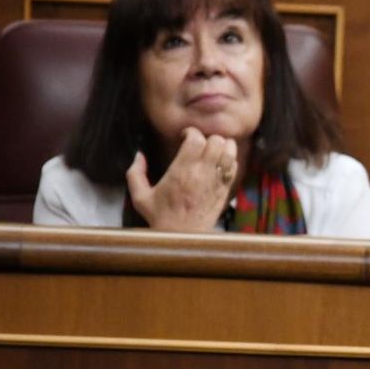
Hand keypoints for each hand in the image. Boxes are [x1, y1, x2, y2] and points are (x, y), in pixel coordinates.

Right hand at [124, 128, 238, 231]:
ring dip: (222, 145)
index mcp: (181, 171)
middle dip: (207, 137)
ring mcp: (216, 180)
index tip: (184, 137)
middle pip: (216, 141)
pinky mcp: (225, 189)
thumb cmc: (161, 216)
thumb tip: (138, 155)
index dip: (191, 132)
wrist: (184, 236)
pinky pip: (234, 165)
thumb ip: (135, 173)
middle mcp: (202, 173)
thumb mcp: (140, 196)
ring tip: (212, 149)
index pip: (196, 139)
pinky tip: (219, 162)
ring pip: (229, 150)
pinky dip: (230, 159)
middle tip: (199, 143)